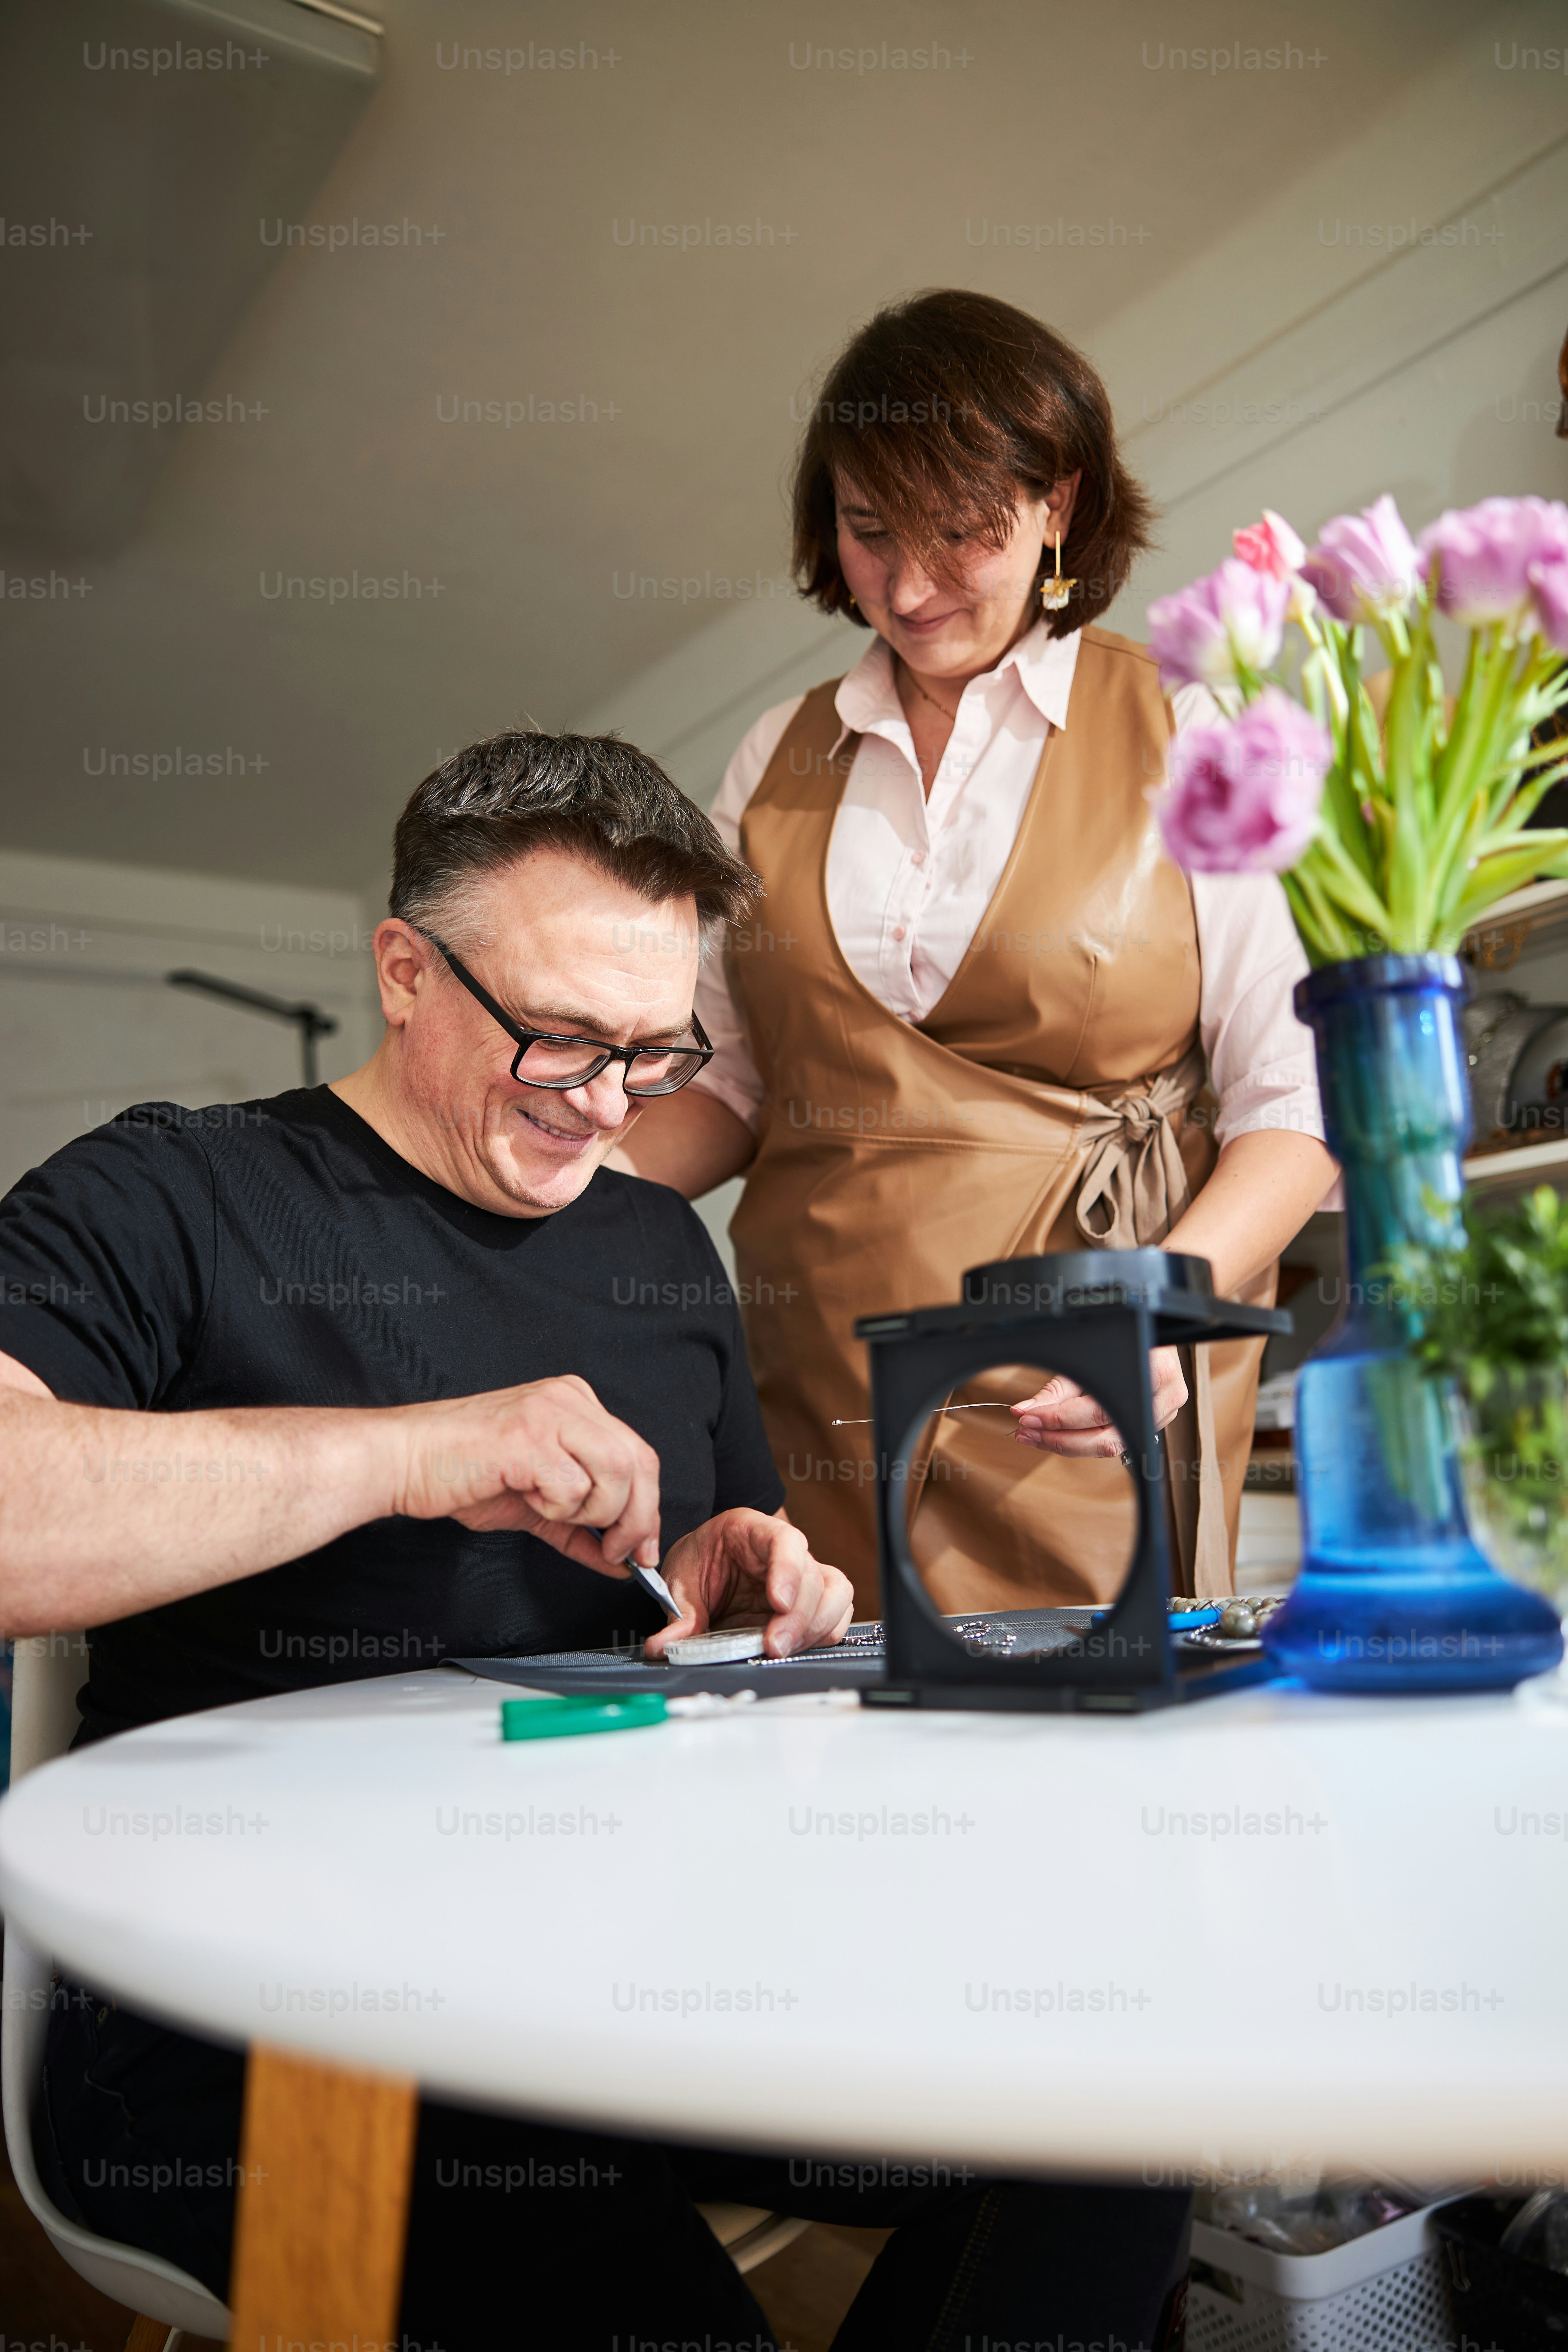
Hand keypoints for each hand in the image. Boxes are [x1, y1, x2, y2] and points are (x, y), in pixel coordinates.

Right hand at [390, 1374, 660, 1578]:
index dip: (648, 1508)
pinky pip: (573, 1488)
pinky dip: (555, 1509)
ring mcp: (550, 1413)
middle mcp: (569, 1399)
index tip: (642, 1549)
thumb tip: (622, 1561)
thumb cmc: (461, 1474)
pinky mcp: (529, 1437)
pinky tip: (525, 1495)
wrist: (404, 1461)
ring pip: (615, 1473)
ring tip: (551, 1511)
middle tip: (617, 1553)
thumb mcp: (536, 1504)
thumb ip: (581, 1527)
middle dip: (635, 1520)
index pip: (638, 1454)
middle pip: (639, 1462)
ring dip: (592, 1513)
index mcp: (575, 1403)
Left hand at [646, 1508, 853, 1659]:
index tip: (778, 1602)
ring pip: (835, 1594)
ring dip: (815, 1626)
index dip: (788, 1570)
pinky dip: (824, 1633)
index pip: (785, 1540)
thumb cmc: (699, 1562)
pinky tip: (799, 1646)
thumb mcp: (680, 1583)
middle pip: (813, 1575)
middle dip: (798, 1616)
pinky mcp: (813, 1600)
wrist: (707, 1565)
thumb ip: (679, 1615)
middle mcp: (787, 1550)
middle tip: (774, 1646)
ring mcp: (805, 1574)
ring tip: (783, 1649)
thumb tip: (663, 1646)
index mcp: (753, 1530)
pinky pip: (837, 1613)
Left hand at [1011, 1347, 1187, 1457]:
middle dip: (1059, 1439)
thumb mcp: (1088, 1354)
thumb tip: (1026, 1410)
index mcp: (1154, 1376)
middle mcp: (1164, 1401)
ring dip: (1067, 1445)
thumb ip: (1057, 1388)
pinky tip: (1058, 1437)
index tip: (1027, 1416)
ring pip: (1108, 1447)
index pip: (1097, 1410)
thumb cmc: (1123, 1337)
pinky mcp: (1152, 1424)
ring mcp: (1162, 1416)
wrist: (1153, 1330)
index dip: (1057, 1418)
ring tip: (1036, 1436)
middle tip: (1027, 1431)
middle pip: (1104, 1439)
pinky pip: (1113, 1442)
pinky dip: (1083, 1442)